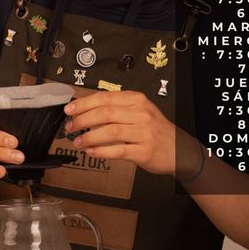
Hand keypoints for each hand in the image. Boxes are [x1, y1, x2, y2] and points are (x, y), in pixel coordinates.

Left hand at [64, 90, 197, 174]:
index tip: (69, 110)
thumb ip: (116, 108)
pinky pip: (118, 150)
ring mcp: (144, 132)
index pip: (105, 98)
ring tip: (78, 141)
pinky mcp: (144, 151)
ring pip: (110, 131)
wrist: (179, 149)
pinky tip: (91, 151)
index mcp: (137, 100)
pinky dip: (101, 151)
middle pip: (105, 113)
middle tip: (70, 127)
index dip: (84, 103)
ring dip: (89, 137)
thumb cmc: (154, 130)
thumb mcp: (139, 111)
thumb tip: (85, 108)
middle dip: (83, 120)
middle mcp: (141, 114)